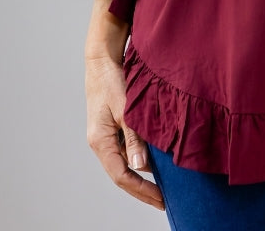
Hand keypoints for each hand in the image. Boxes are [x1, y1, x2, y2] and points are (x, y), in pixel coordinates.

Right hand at [85, 55, 164, 210]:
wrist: (102, 62)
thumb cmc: (112, 82)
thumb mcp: (125, 109)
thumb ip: (134, 137)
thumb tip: (141, 167)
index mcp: (101, 142)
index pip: (122, 176)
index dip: (142, 190)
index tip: (161, 199)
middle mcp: (101, 143)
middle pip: (122, 175)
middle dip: (142, 190)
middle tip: (164, 202)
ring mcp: (106, 137)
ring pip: (125, 164)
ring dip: (142, 176)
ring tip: (163, 187)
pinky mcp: (112, 129)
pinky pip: (126, 151)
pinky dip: (140, 160)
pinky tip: (155, 163)